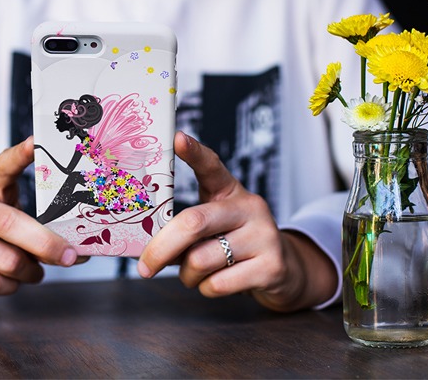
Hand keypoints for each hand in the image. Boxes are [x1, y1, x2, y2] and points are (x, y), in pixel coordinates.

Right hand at [0, 137, 82, 306]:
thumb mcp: (13, 223)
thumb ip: (41, 228)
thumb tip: (81, 249)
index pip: (2, 165)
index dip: (19, 155)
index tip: (37, 143)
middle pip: (8, 222)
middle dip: (45, 243)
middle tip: (69, 255)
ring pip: (6, 260)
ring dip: (29, 271)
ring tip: (32, 271)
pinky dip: (10, 287)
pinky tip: (9, 281)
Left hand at [137, 132, 336, 310]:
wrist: (284, 270)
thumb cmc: (234, 244)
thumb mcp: (215, 225)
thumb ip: (187, 227)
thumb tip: (146, 246)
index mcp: (230, 191)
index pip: (211, 166)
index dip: (193, 152)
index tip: (177, 138)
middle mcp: (249, 207)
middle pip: (193, 222)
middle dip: (161, 248)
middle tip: (144, 266)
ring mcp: (264, 235)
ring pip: (201, 260)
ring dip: (187, 275)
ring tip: (195, 273)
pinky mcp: (271, 266)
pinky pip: (217, 284)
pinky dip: (206, 289)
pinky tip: (216, 282)